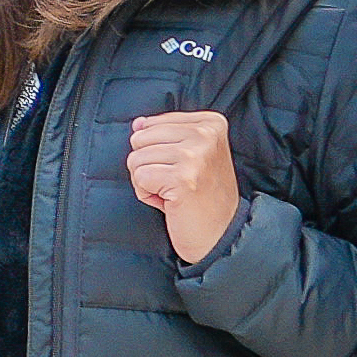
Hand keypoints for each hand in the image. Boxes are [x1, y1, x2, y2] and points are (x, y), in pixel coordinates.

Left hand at [123, 109, 240, 263]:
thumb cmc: (201, 195)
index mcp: (211, 122)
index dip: (156, 151)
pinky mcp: (182, 178)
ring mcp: (195, 155)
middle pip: (140, 138)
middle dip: (147, 165)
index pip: (151, 124)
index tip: (184, 169)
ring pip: (135, 158)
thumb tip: (138, 123)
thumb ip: (163, 134)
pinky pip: (139, 178)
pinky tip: (170, 202)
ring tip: (173, 193)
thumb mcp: (189, 155)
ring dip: (146, 182)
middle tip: (175, 183)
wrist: (221, 234)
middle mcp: (206, 134)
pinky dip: (147, 194)